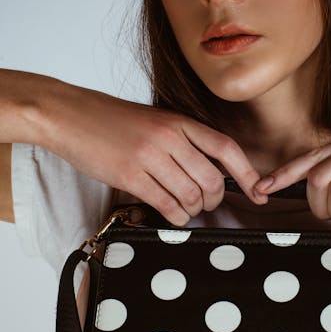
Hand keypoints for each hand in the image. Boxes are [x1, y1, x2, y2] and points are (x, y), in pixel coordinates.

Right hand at [37, 79, 267, 225]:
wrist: (69, 114)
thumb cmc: (110, 119)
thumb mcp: (155, 119)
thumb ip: (182, 139)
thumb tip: (209, 170)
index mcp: (178, 121)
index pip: (225, 148)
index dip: (248, 173)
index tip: (259, 192)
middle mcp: (168, 137)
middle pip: (212, 179)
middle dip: (215, 199)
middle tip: (207, 204)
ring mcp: (148, 157)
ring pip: (191, 195)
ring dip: (194, 210)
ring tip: (187, 209)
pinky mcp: (129, 176)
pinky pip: (166, 205)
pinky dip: (176, 217)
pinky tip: (173, 215)